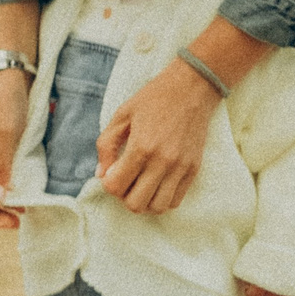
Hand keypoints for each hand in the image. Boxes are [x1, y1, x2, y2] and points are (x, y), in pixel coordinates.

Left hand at [96, 59, 223, 213]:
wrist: (191, 88)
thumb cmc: (152, 99)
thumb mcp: (121, 116)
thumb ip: (105, 146)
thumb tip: (101, 175)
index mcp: (141, 147)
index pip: (116, 186)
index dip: (108, 184)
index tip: (111, 172)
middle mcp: (162, 162)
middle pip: (136, 204)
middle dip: (124, 195)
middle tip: (125, 179)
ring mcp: (181, 168)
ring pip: (158, 207)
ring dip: (144, 200)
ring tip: (141, 184)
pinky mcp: (194, 169)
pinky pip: (176, 200)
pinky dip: (162, 198)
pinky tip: (156, 183)